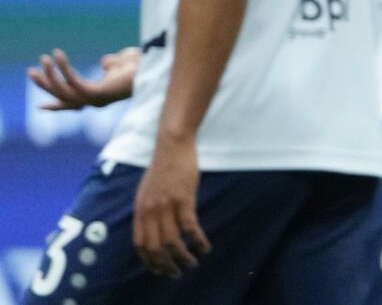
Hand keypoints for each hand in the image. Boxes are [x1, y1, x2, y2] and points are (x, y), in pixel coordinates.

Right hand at [28, 47, 138, 109]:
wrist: (156, 68)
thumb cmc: (142, 66)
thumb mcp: (120, 64)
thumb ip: (110, 64)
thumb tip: (104, 62)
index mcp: (99, 96)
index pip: (73, 103)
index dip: (56, 106)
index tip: (40, 107)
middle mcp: (95, 101)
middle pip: (62, 97)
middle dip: (45, 85)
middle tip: (31, 71)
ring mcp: (95, 99)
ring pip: (63, 91)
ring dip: (50, 75)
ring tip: (43, 58)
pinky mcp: (97, 93)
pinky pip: (73, 82)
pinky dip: (63, 68)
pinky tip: (57, 54)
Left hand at [134, 139, 210, 277]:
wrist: (172, 145)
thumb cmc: (162, 166)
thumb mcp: (146, 191)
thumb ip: (147, 209)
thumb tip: (152, 227)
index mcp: (140, 210)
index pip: (140, 244)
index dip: (149, 261)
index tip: (159, 270)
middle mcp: (150, 211)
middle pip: (155, 248)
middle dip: (166, 265)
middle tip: (178, 273)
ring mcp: (166, 206)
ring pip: (172, 241)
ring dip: (183, 257)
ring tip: (193, 264)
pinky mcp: (184, 199)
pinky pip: (190, 227)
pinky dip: (198, 241)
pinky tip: (205, 246)